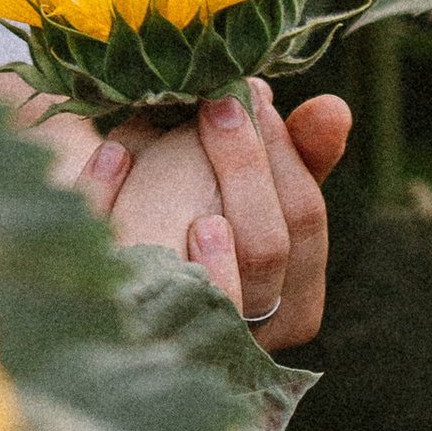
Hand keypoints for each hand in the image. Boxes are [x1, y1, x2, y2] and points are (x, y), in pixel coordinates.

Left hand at [94, 79, 351, 350]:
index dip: (283, 155)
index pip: (302, 218)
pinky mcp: (124, 331)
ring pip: (220, 292)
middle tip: (216, 105)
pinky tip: (112, 159)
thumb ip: (296, 153)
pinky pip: (130, 286)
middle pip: (266, 251)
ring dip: (206, 234)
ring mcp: (188, 336)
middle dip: (244, 169)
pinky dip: (112, 206)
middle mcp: (247, 331)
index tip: (254, 94)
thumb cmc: (189, 214)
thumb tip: (334, 108)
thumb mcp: (246, 188)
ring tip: (188, 180)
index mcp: (292, 301)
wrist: (98, 254)